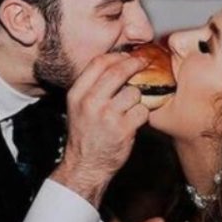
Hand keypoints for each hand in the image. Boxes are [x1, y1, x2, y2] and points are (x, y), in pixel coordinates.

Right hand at [52, 53, 149, 206]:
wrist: (85, 165)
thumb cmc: (85, 135)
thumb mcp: (78, 106)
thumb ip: (92, 86)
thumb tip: (116, 63)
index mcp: (77, 94)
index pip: (99, 62)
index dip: (117, 56)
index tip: (127, 56)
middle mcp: (90, 102)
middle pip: (118, 71)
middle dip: (134, 64)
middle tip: (144, 63)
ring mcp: (107, 116)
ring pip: (133, 92)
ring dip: (138, 97)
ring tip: (131, 106)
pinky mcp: (123, 129)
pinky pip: (142, 111)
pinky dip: (142, 114)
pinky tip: (134, 120)